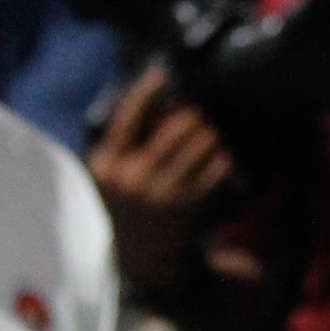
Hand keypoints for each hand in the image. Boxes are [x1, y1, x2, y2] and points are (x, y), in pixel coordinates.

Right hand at [88, 64, 233, 293]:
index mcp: (107, 163)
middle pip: (177, 126)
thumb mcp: (106, 175)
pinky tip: (223, 153)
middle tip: (204, 107)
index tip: (162, 73)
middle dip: (195, 112)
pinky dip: (223, 156)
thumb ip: (121, 143)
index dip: (145, 91)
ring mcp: (161, 191)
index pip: (127, 118)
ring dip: (213, 131)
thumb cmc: (122, 204)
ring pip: (201, 143)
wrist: (138, 257)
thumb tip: (149, 97)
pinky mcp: (188, 204)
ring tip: (215, 129)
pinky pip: (216, 168)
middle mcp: (132, 176)